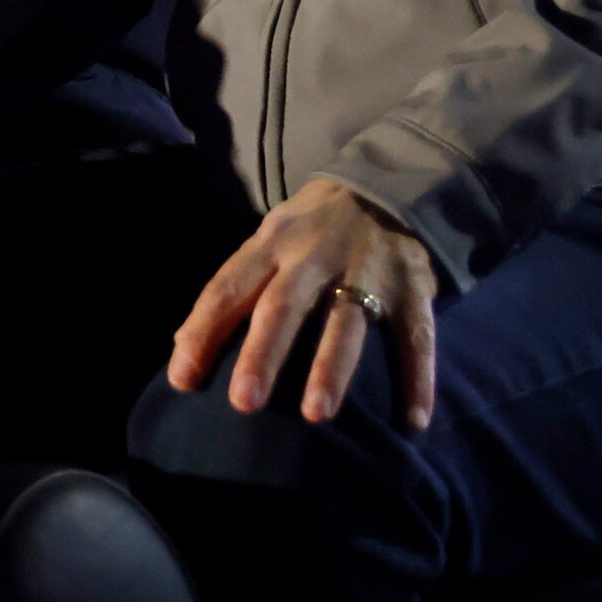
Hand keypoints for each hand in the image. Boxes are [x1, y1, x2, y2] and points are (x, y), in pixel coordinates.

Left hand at [167, 179, 439, 428]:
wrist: (386, 181)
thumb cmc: (311, 229)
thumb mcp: (268, 242)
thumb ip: (234, 288)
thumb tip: (183, 346)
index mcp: (271, 244)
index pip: (228, 288)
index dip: (203, 332)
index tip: (182, 380)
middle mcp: (314, 256)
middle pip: (284, 305)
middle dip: (262, 353)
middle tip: (244, 401)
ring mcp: (367, 270)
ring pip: (347, 321)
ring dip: (330, 367)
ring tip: (316, 414)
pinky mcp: (413, 286)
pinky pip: (417, 335)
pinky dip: (419, 376)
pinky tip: (413, 419)